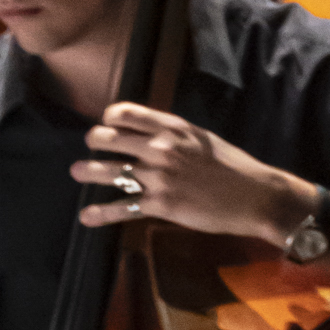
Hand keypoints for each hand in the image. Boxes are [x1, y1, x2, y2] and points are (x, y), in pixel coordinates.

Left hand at [73, 104, 309, 243]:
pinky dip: (101, 213)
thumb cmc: (231, 167)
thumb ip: (175, 135)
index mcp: (173, 128)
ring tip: (75, 171)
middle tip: (90, 145)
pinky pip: (123, 208)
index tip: (106, 122)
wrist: (253, 195)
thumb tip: (151, 135)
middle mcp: (162, 148)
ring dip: (89, 171)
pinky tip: (86, 216)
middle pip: (113, 139)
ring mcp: (159, 177)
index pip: (129, 113)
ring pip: (112, 172)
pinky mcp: (161, 205)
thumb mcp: (202, 139)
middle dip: (96, 141)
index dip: (112, 117)